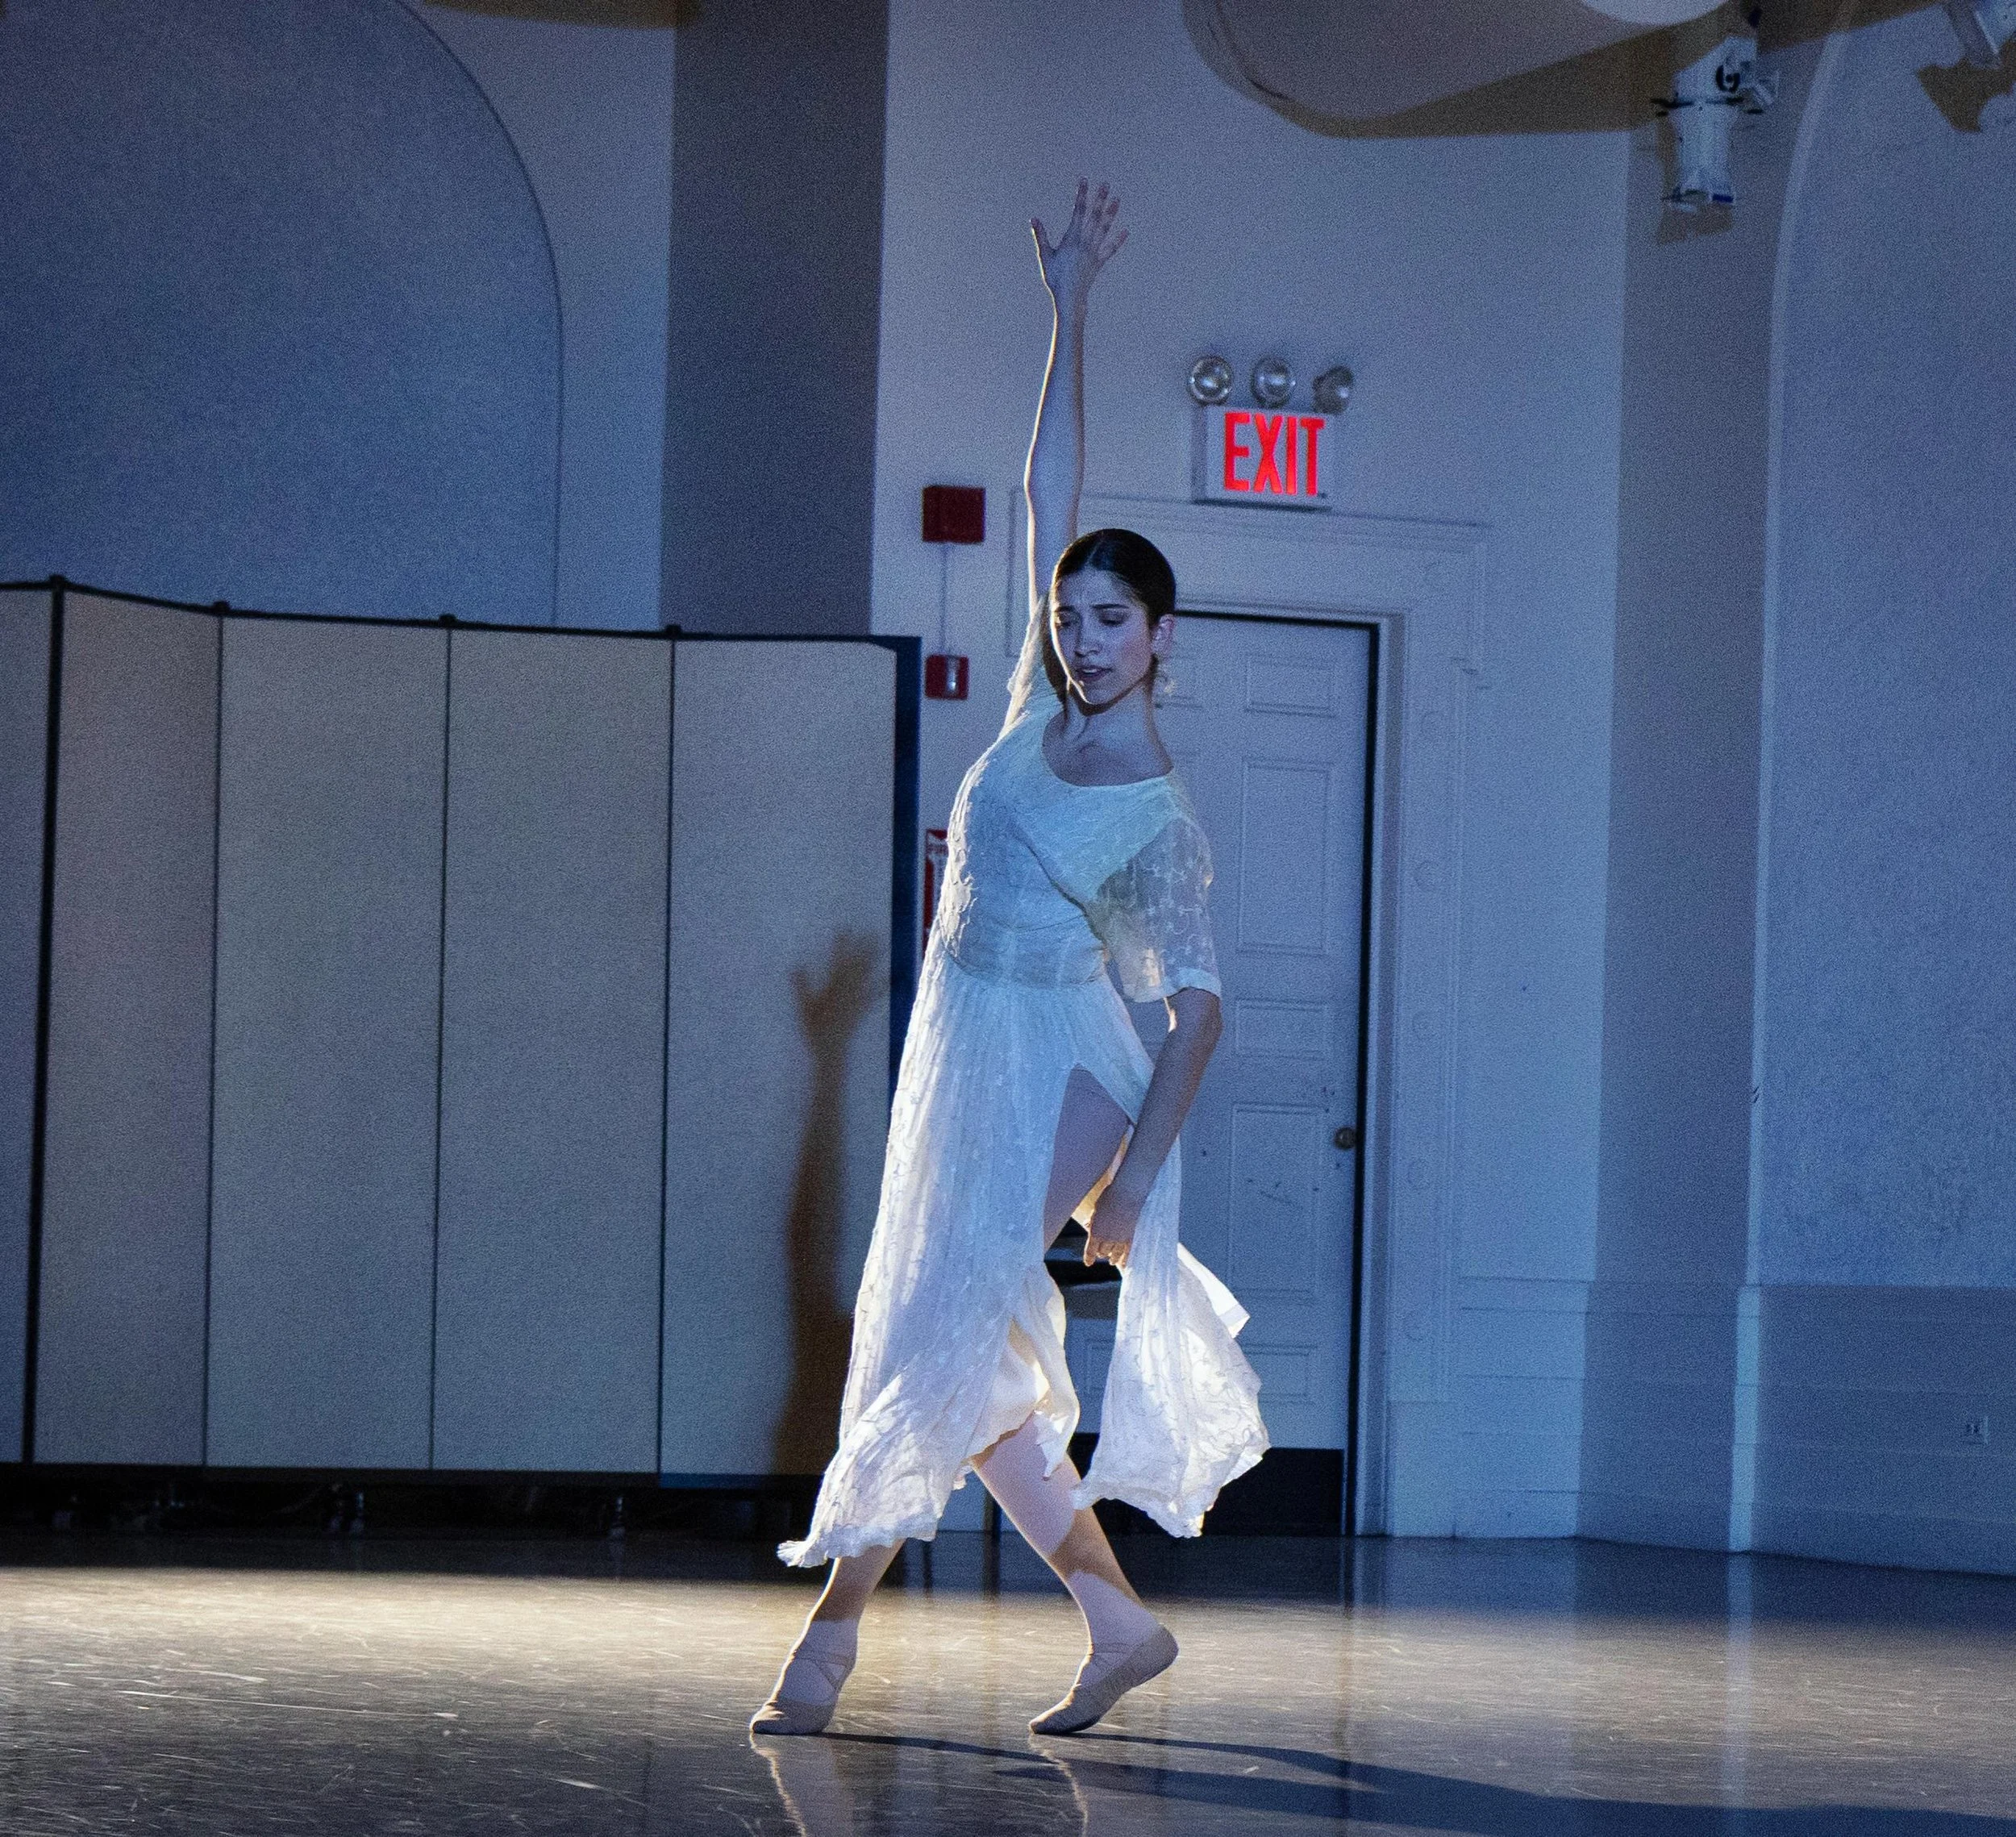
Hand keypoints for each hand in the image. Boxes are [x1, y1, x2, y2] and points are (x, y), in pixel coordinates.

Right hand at [1032, 179, 1125, 315]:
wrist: (1069, 298)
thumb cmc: (1055, 278)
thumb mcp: (1045, 256)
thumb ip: (1041, 236)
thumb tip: (1033, 218)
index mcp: (1071, 239)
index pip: (1077, 212)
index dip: (1081, 195)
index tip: (1083, 180)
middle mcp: (1085, 243)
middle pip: (1094, 217)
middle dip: (1099, 199)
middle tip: (1106, 184)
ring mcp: (1094, 253)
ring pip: (1104, 229)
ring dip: (1111, 214)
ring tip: (1117, 199)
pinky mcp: (1099, 262)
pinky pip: (1110, 250)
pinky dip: (1118, 240)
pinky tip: (1126, 231)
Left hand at [1083, 1180, 1143, 1271]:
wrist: (1127, 1193)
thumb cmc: (1110, 1197)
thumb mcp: (1096, 1208)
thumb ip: (1093, 1219)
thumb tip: (1087, 1225)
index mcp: (1095, 1231)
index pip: (1090, 1250)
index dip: (1088, 1258)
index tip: (1088, 1263)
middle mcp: (1106, 1238)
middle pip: (1102, 1252)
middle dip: (1101, 1253)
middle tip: (1101, 1253)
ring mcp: (1119, 1239)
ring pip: (1114, 1254)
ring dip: (1112, 1258)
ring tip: (1112, 1261)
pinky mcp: (1131, 1237)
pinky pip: (1127, 1253)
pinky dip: (1125, 1260)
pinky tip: (1124, 1264)